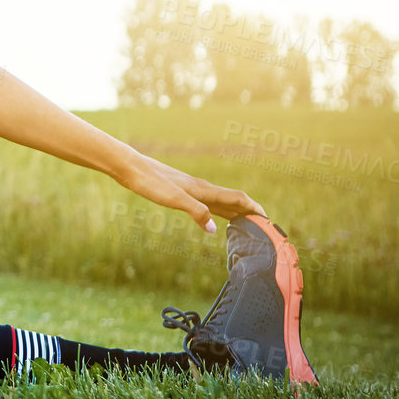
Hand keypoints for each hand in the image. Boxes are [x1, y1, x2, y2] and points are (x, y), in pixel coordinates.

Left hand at [111, 148, 266, 233]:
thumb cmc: (151, 183)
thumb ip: (196, 212)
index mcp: (203, 190)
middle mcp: (201, 188)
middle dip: (248, 213)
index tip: (268, 220)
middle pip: (232, 200)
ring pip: (220, 201)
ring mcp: (192, 189)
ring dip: (235, 212)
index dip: (253, 209)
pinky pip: (207, 202)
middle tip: (263, 228)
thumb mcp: (174, 199)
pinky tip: (213, 218)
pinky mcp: (181, 191)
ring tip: (245, 225)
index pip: (237, 198)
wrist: (131, 168)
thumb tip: (215, 231)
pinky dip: (217, 211)